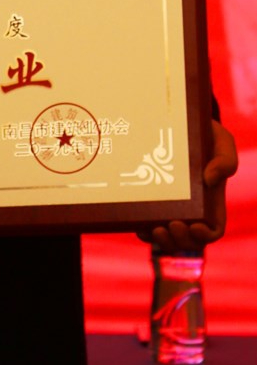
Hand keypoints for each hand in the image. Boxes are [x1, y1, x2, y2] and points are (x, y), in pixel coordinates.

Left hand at [139, 119, 238, 251]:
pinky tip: (138, 226)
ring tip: (154, 229)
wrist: (177, 123)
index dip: (205, 236)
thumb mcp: (222, 142)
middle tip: (171, 226)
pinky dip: (143, 231)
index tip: (195, 227)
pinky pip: (146, 224)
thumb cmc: (206, 135)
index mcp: (211, 202)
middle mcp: (191, 209)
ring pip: (167, 238)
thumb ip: (225, 160)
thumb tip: (209, 179)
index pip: (213, 230)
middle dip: (180, 241)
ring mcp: (169, 207)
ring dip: (161, 241)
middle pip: (188, 240)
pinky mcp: (150, 200)